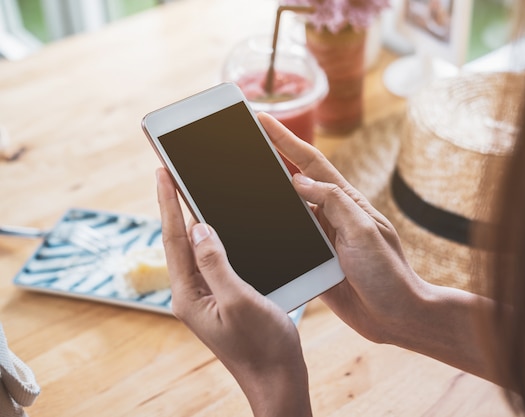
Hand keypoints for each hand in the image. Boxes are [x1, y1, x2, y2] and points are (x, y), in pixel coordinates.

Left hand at [156, 168, 311, 416]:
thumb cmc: (263, 346)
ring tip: (193, 191)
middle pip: (180, 242)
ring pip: (198, 251)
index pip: (174, 239)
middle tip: (173, 173)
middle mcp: (192, 295)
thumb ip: (216, 262)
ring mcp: (207, 298)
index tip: (162, 172)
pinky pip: (215, 262)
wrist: (279, 379)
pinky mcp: (223, 299)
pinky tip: (224, 226)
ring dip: (197, 221)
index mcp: (189, 296)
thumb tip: (198, 227)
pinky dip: (218, 240)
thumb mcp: (239, 299)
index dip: (168, 203)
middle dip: (177, 206)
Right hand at [259, 113, 431, 347]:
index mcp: (345, 202)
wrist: (397, 317)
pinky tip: (250, 230)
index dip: (286, 140)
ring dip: (264, 197)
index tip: (262, 119)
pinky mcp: (313, 262)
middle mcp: (330, 216)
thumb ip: (334, 204)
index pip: (310, 163)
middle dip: (269, 161)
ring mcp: (320, 239)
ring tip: (236, 182)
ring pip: (286, 212)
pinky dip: (269, 233)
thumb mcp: (365, 232)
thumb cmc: (389, 274)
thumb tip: (299, 182)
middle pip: (293, 182)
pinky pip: (286, 242)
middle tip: (241, 143)